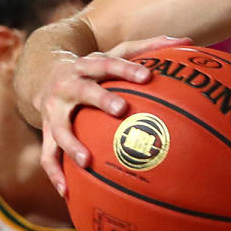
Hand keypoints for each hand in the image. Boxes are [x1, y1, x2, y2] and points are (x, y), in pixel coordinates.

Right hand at [36, 36, 190, 195]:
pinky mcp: (45, 131)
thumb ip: (149, 46)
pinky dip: (55, 173)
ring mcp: (53, 110)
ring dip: (71, 144)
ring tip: (86, 161)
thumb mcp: (115, 52)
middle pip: (83, 91)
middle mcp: (68, 85)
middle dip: (101, 99)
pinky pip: (48, 155)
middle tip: (121, 110)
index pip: (108, 64)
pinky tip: (68, 191)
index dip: (127, 69)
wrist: (43, 74)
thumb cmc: (94, 67)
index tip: (147, 76)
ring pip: (58, 127)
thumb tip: (187, 40)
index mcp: (88, 65)